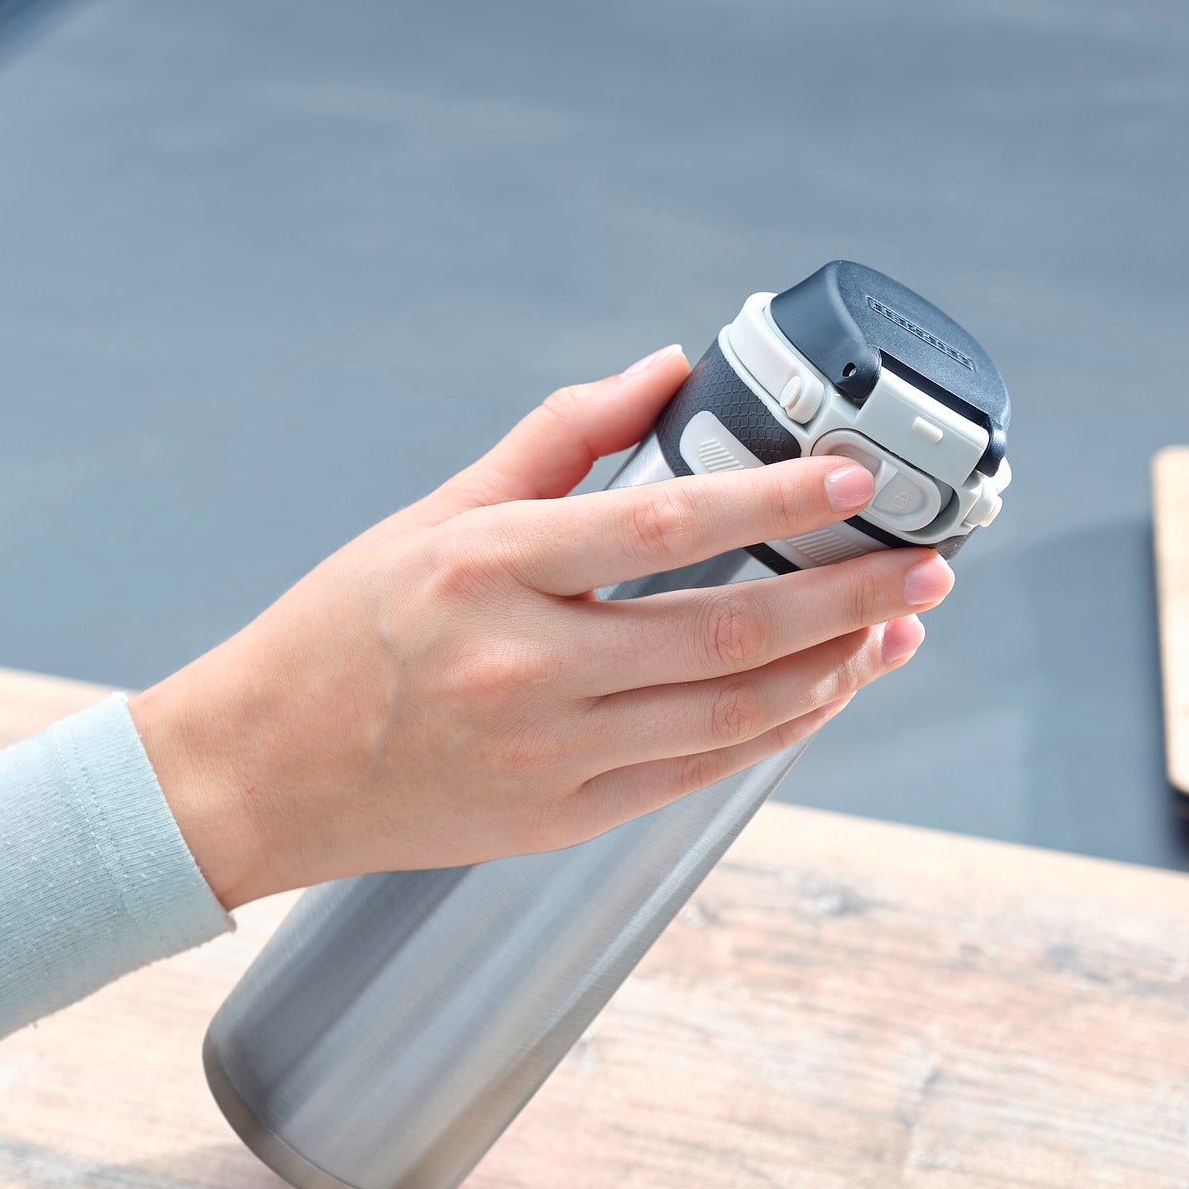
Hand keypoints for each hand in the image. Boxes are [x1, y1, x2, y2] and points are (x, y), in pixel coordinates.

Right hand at [130, 344, 951, 907]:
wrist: (262, 772)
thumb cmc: (341, 630)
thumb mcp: (434, 514)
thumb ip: (558, 438)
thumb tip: (664, 370)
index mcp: (487, 567)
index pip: (665, 525)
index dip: (776, 503)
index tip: (857, 481)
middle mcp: (525, 666)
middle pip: (727, 630)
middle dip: (848, 597)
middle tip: (926, 565)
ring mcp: (548, 754)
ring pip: (731, 713)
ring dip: (832, 671)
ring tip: (896, 629)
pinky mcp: (560, 818)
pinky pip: (698, 773)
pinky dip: (774, 732)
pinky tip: (820, 694)